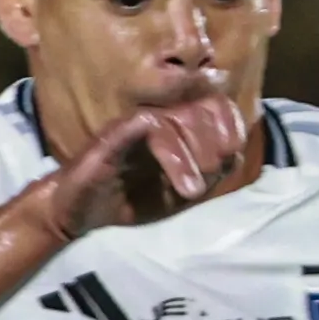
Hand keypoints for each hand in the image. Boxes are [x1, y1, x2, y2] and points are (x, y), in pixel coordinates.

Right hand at [47, 79, 253, 238]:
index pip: (216, 106)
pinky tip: (185, 187)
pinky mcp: (117, 133)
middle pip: (205, 107)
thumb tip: (236, 155)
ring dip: (197, 154)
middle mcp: (160, 117)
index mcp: (178, 127)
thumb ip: (209, 175)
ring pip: (181, 116)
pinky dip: (174, 157)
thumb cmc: (130, 200)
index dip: (232, 126)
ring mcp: (138, 123)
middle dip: (217, 143)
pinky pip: (151, 127)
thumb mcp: (179, 194)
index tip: (232, 155)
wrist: (82, 212)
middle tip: (209, 176)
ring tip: (193, 189)